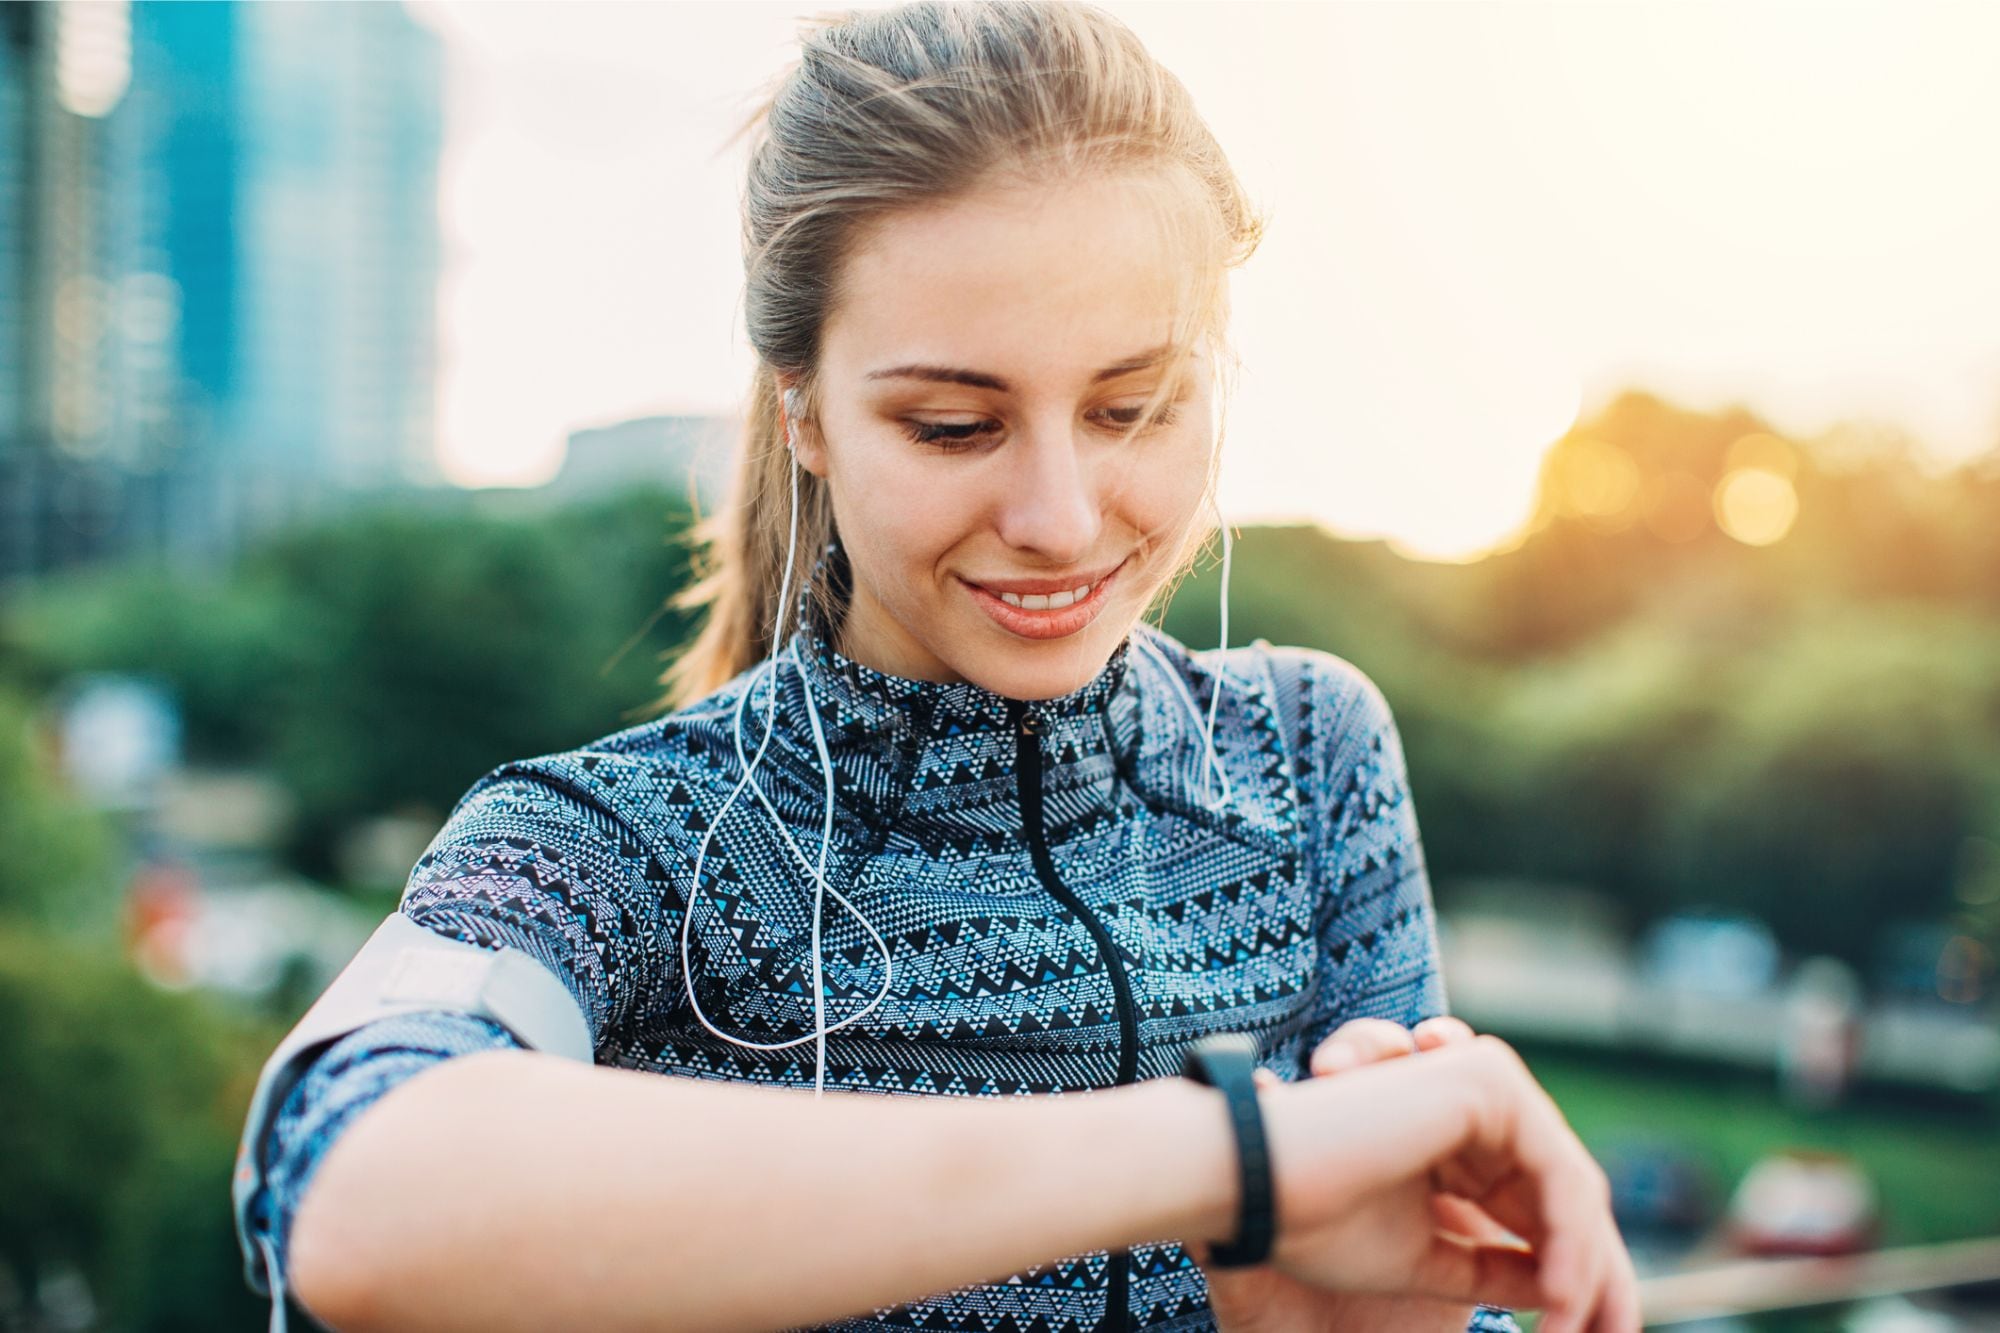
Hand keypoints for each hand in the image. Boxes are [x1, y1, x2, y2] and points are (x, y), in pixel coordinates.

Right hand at [1191, 1024, 1639, 1332]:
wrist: (1259, 1186)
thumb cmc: (1316, 1221)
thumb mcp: (1426, 1259)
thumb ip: (1493, 1268)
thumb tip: (1565, 1288)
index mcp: (1456, 1140)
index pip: (1535, 1209)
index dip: (1566, 1280)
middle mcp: (1477, 1100)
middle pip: (1563, 1197)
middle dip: (1591, 1276)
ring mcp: (1485, 1082)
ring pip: (1569, 1186)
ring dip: (1584, 1266)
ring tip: (1571, 1331)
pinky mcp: (1488, 1079)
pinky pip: (1558, 1172)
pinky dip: (1569, 1238)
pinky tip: (1561, 1295)